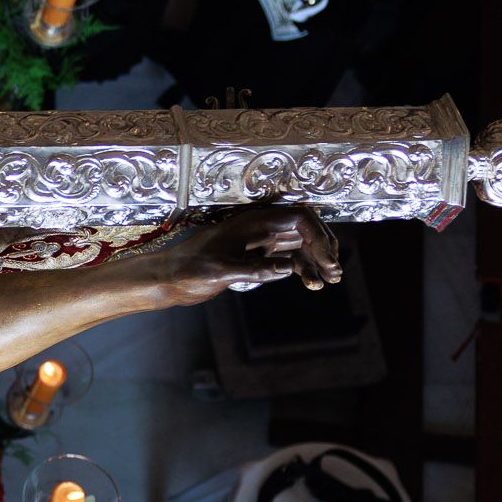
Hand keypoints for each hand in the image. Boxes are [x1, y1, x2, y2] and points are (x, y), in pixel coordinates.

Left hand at [164, 206, 342, 303]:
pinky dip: (303, 269)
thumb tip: (289, 267)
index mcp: (252, 223)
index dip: (319, 235)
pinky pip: (288, 258)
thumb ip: (254, 269)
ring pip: (300, 244)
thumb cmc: (187, 271)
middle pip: (306, 227)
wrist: (167, 278)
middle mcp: (260, 228)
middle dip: (324, 246)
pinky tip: (312, 284)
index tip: (327, 260)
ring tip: (328, 281)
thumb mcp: (219, 272)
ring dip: (316, 260)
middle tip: (334, 271)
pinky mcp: (256, 257)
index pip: (299, 217)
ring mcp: (259, 242)